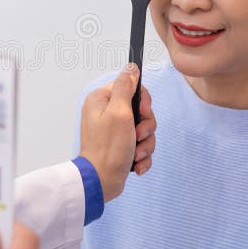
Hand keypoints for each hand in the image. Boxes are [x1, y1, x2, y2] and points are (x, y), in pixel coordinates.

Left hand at [79, 63, 156, 201]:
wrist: (101, 181)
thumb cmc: (108, 148)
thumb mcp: (119, 112)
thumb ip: (125, 87)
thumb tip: (131, 67)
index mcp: (102, 100)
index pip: (132, 88)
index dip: (143, 102)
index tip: (143, 114)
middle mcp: (106, 113)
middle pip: (141, 111)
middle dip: (146, 128)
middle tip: (137, 136)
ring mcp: (114, 131)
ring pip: (144, 130)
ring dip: (145, 144)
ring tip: (135, 154)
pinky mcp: (120, 146)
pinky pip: (141, 145)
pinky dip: (142, 156)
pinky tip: (135, 164)